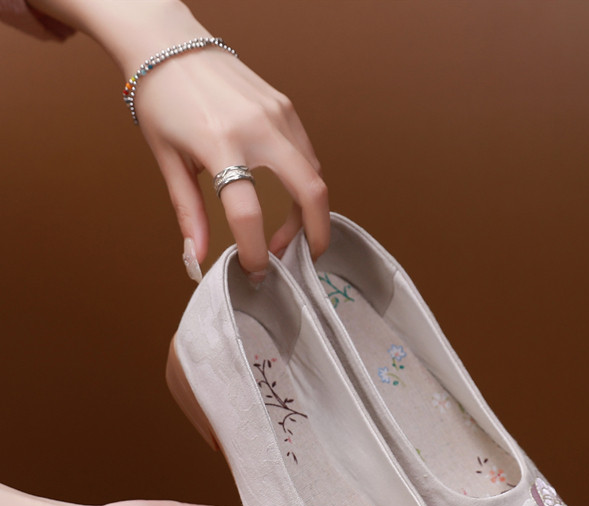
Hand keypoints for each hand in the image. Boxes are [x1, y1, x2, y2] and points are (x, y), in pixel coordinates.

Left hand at [135, 47, 329, 276]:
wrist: (168, 42)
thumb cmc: (162, 98)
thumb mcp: (168, 159)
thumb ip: (189, 212)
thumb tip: (198, 257)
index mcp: (219, 143)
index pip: (247, 212)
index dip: (255, 250)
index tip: (255, 270)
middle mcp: (257, 128)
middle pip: (309, 192)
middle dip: (315, 234)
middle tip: (306, 259)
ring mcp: (278, 114)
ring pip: (315, 175)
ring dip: (310, 211)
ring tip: (288, 231)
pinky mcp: (285, 107)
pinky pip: (307, 154)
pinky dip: (305, 182)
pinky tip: (288, 196)